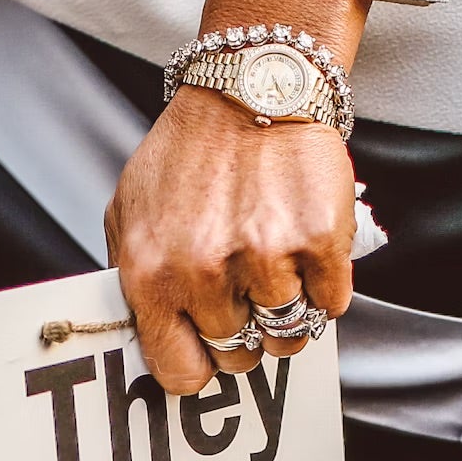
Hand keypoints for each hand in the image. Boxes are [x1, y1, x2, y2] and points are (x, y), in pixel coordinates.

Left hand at [107, 0, 366, 395]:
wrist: (251, 88)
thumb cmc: (189, 153)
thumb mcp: (130, 212)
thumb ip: (132, 278)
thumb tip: (147, 339)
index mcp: (150, 273)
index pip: (179, 372)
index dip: (199, 365)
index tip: (208, 349)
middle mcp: (204, 272)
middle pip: (238, 354)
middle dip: (244, 331)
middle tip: (246, 292)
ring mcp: (265, 258)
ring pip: (288, 334)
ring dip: (287, 309)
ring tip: (278, 265)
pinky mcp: (318, 241)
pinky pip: (330, 303)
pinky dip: (324, 285)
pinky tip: (306, 248)